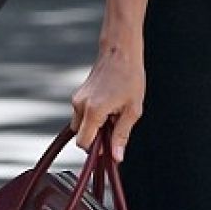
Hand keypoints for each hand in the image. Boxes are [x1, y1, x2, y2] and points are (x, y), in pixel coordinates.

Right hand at [71, 47, 144, 161]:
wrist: (120, 52)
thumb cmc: (129, 77)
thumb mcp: (132, 110)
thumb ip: (122, 135)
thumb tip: (116, 157)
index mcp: (93, 111)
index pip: (84, 143)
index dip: (95, 150)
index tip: (108, 148)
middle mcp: (80, 105)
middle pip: (80, 135)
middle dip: (95, 138)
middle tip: (114, 128)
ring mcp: (77, 99)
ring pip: (80, 125)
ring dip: (94, 127)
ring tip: (113, 114)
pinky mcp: (78, 94)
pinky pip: (81, 114)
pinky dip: (92, 116)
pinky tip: (108, 106)